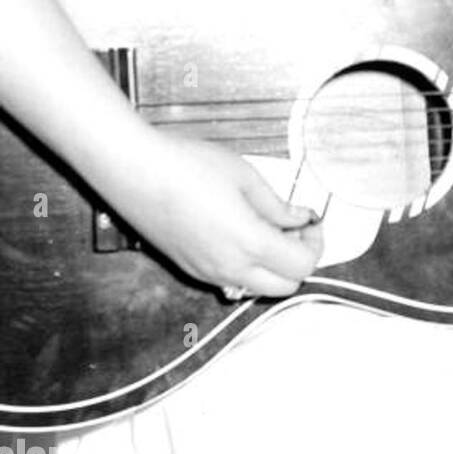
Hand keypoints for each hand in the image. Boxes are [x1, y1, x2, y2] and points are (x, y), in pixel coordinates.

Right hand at [105, 132, 322, 296]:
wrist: (134, 171)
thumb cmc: (185, 166)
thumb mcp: (244, 176)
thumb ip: (277, 205)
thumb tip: (300, 217)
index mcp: (249, 244)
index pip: (302, 265)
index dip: (316, 243)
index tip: (312, 221)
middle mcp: (229, 268)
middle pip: (285, 286)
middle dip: (299, 259)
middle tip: (296, 227)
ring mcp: (207, 273)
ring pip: (258, 287)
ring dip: (274, 265)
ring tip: (269, 226)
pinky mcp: (190, 268)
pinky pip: (232, 279)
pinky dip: (248, 265)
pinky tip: (242, 232)